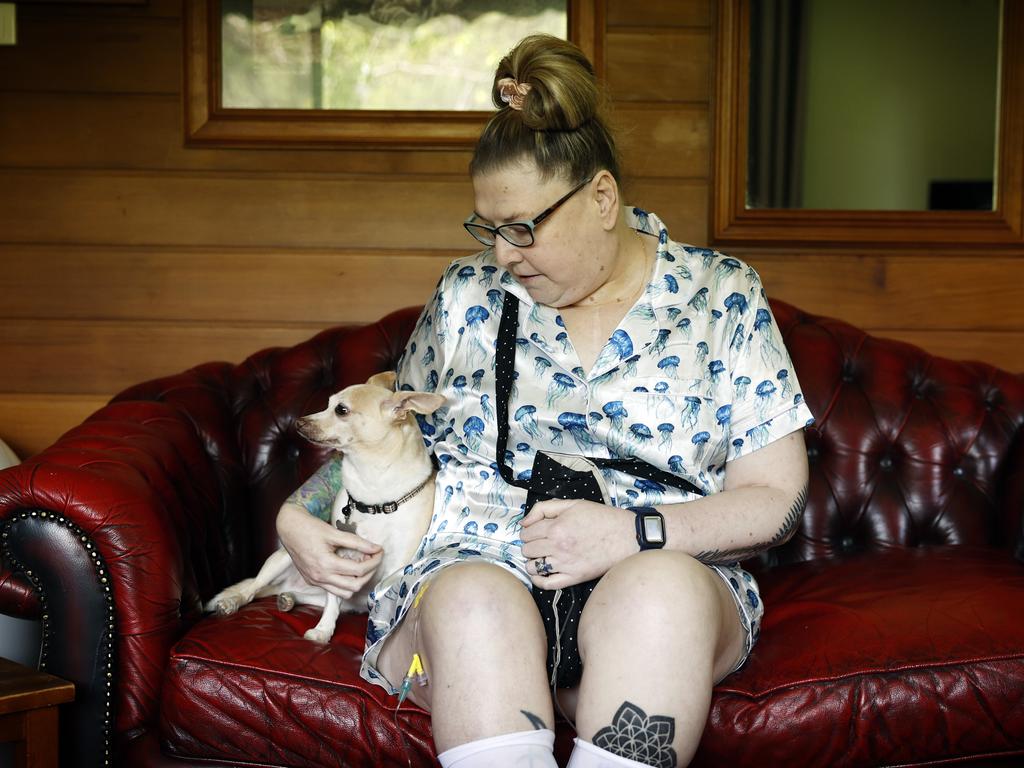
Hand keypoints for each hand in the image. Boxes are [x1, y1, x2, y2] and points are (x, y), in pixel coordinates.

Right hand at [276, 502, 383, 598]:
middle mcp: (320, 577)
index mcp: (326, 564)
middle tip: (373, 560)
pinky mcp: (312, 581)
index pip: (359, 570)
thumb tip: (376, 548)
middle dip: (369, 574)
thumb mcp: (334, 532)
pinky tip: (348, 569)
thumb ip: (356, 542)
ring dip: (357, 582)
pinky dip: (345, 583)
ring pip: (344, 593)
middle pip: (354, 586)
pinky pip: (333, 590)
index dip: (374, 561)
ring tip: (361, 566)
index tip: (380, 552)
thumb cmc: (310, 528)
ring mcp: (315, 581)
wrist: (289, 529)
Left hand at [519, 499, 635, 588]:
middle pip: (527, 550)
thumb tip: (524, 522)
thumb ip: (544, 508)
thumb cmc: (601, 518)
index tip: (533, 531)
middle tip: (539, 542)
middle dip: (529, 545)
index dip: (527, 531)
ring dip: (533, 561)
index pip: (526, 533)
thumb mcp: (572, 504)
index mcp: (556, 528)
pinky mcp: (574, 577)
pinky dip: (538, 580)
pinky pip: (547, 584)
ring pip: (533, 567)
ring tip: (542, 556)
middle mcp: (558, 547)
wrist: (626, 536)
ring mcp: (566, 564)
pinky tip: (540, 573)